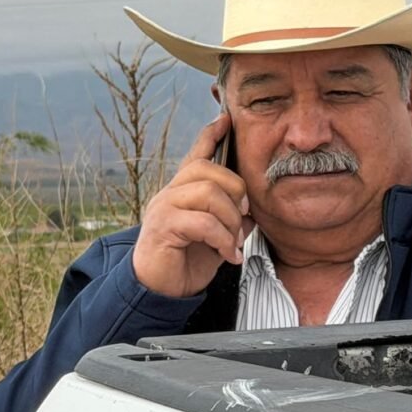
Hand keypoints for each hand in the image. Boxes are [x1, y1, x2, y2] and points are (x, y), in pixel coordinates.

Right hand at [132, 113, 253, 297]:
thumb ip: (231, 222)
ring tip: (234, 243)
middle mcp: (170, 193)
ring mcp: (164, 208)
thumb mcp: (215, 239)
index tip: (224, 119)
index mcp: (182, 192)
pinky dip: (223, 240)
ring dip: (230, 220)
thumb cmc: (185, 263)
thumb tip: (251, 215)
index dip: (210, 135)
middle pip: (207, 169)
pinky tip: (228, 256)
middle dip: (235, 192)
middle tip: (243, 218)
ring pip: (208, 193)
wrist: (159, 292)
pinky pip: (203, 222)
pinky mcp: (163, 227)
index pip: (196, 155)